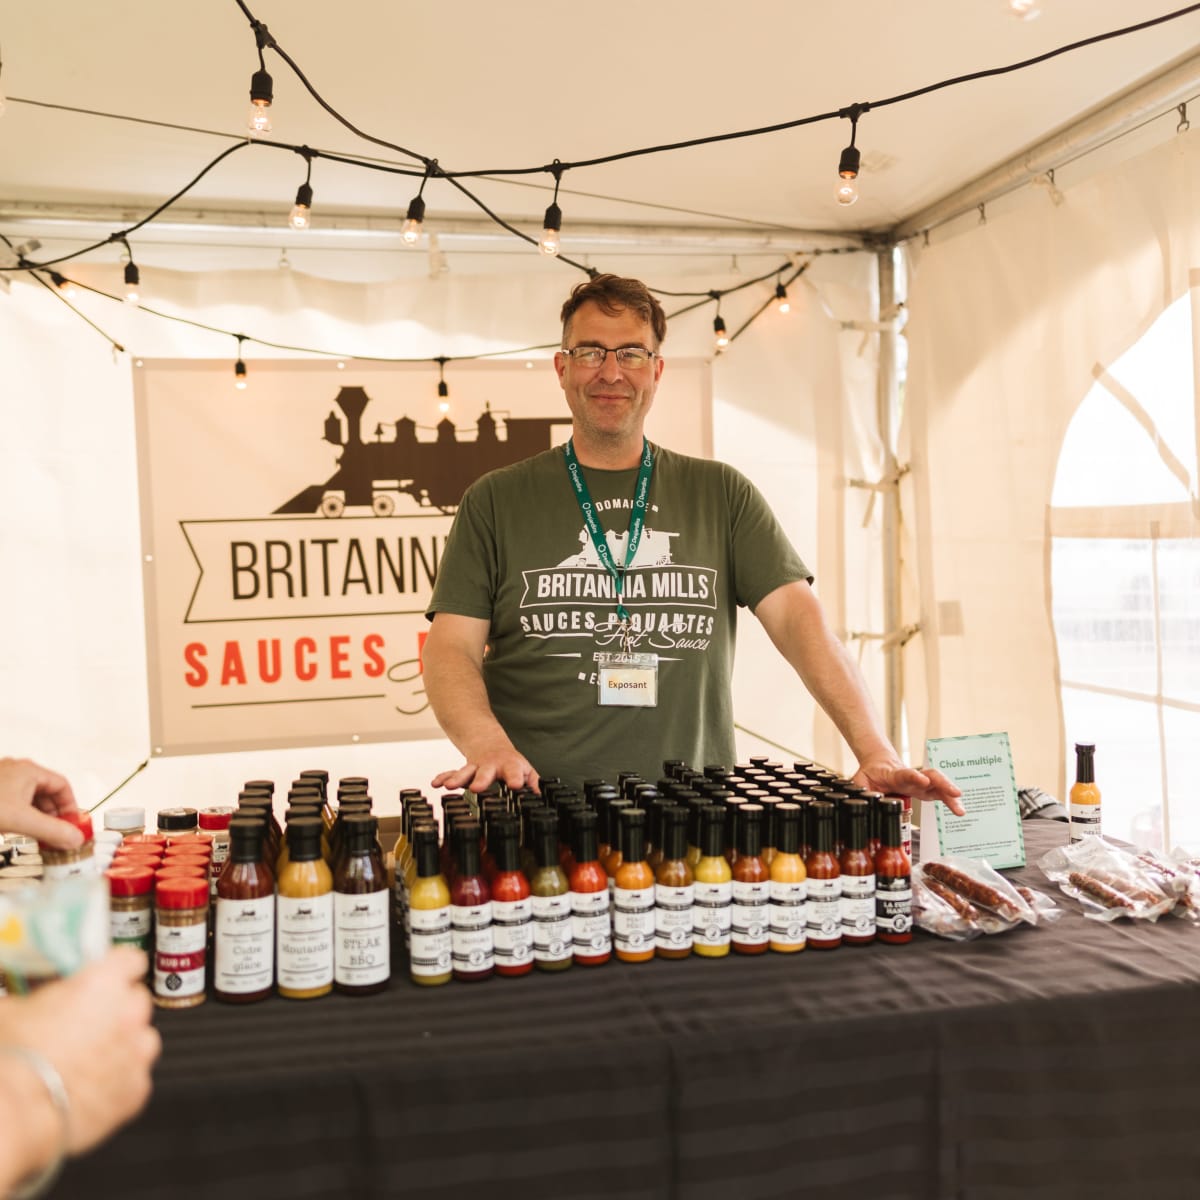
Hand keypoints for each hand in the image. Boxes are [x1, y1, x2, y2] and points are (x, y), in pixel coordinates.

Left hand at [0, 758, 83, 848]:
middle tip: (59, 832)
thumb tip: (74, 837)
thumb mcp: (21, 820)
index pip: (62, 786)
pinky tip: (23, 830)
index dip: (71, 806)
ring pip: (31, 799)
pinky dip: (24, 817)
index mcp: (28, 770)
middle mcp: (16, 772)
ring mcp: (3, 781)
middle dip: (55, 815)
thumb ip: (51, 831)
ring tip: (42, 834)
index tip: (74, 823)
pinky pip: (17, 803)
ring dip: (39, 817)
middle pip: (47, 793)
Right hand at [0, 948, 159, 1160]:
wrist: (15, 1110)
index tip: (110, 977)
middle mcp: (129, 1012)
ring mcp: (137, 1051)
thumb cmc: (13, 1060)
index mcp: (104, 982)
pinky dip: (120, 1082)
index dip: (118, 970)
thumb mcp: (14, 1010)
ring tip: (91, 1060)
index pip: (130, 961)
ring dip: (124, 1046)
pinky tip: (92, 1087)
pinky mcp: (137, 1088)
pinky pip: (136, 1078)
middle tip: (88, 1025)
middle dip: (117, 1011)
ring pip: (142, 1039)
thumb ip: (41, 998)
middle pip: (136, 1001)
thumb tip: (34, 1003)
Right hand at [431, 744, 539, 793]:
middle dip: (481, 780)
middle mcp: (491, 766)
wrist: (489, 742)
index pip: (514, 772)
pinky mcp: (463, 770)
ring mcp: (475, 768)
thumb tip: (544, 800)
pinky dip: (444, 777)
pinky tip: (435, 783)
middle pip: (486, 772)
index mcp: (510, 767)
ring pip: (465, 772)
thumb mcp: (525, 770)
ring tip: (449, 786)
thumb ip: (533, 784)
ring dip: (457, 779)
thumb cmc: (509, 762)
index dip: (516, 778)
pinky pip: (452, 773)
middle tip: (476, 788)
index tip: (515, 785)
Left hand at [851, 759, 964, 815]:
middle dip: (944, 784)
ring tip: (960, 810)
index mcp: (894, 775)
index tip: (923, 780)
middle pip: (931, 777)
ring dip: (950, 796)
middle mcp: (911, 778)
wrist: (877, 764)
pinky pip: (939, 793)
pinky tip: (959, 810)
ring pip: (938, 785)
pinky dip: (950, 801)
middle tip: (955, 794)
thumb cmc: (870, 774)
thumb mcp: (860, 783)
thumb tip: (862, 804)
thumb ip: (861, 792)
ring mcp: (920, 783)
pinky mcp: (924, 789)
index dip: (914, 777)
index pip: (906, 774)